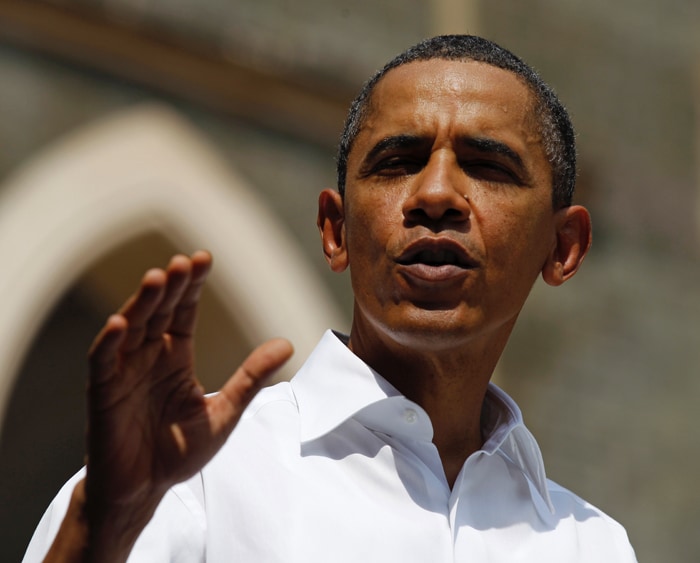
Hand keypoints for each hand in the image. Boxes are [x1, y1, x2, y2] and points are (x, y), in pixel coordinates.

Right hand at [76, 250, 291, 559]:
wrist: (144, 490)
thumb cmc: (179, 450)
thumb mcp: (225, 412)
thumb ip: (251, 378)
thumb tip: (287, 344)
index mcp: (175, 356)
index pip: (183, 312)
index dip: (192, 286)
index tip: (203, 258)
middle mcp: (148, 356)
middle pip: (158, 312)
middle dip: (170, 286)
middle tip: (183, 262)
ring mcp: (123, 372)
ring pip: (131, 328)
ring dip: (141, 303)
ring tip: (157, 278)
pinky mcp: (102, 393)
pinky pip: (102, 363)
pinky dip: (108, 343)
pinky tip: (119, 324)